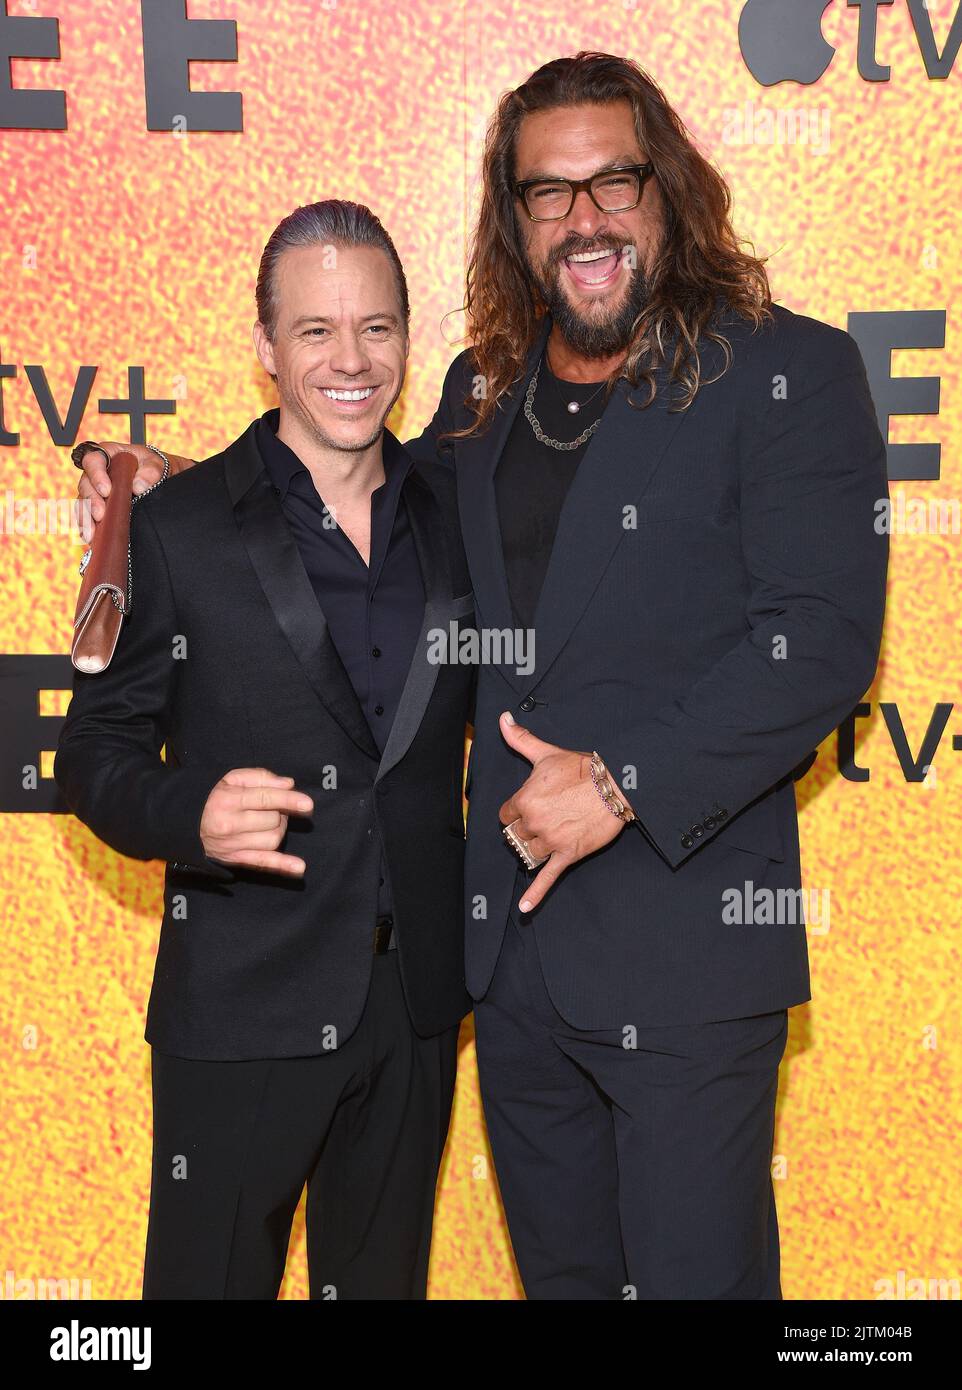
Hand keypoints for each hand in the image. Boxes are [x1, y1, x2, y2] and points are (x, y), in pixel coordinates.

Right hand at [74, 441, 192, 542]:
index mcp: (109, 455)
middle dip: (90, 501)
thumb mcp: (158, 464)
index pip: (93, 460)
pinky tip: (90, 537)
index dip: (96, 475)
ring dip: (85, 517)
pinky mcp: (97, 506)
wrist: (162, 480)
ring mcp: (96, 490)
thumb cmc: (156, 467)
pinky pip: (86, 515)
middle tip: (100, 515)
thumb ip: (151, 471)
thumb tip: (138, 486)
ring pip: (82, 502)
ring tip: (91, 533)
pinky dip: (87, 526)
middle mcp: (98, 472)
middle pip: (85, 484)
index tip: (107, 491)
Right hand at [200, 768, 313, 876]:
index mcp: (228, 800)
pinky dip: (283, 866)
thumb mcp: (230, 778)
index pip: (265, 799)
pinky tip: (299, 868)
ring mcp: (233, 845)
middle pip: (272, 820)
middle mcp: (230, 825)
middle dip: (281, 812)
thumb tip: (287, 784)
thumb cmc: (212, 796)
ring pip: (273, 839)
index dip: (288, 800)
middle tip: (274, 807)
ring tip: (270, 821)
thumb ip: (260, 777)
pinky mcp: (235, 859)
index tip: (307, 804)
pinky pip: (262, 863)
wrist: (184, 823)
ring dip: (280, 829)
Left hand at [498, 711, 630, 912]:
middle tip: (543, 819)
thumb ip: (520, 738)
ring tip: (547, 838)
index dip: (516, 811)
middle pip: (515, 835)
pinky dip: (535, 894)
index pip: (506, 814)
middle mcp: (533, 822)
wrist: (617, 784)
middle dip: (525, 829)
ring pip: (528, 853)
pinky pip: (548, 877)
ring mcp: (550, 841)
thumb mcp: (546, 752)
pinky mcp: (568, 854)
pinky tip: (525, 908)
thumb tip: (502, 719)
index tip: (528, 806)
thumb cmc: (582, 768)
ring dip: (533, 849)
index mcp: (524, 799)